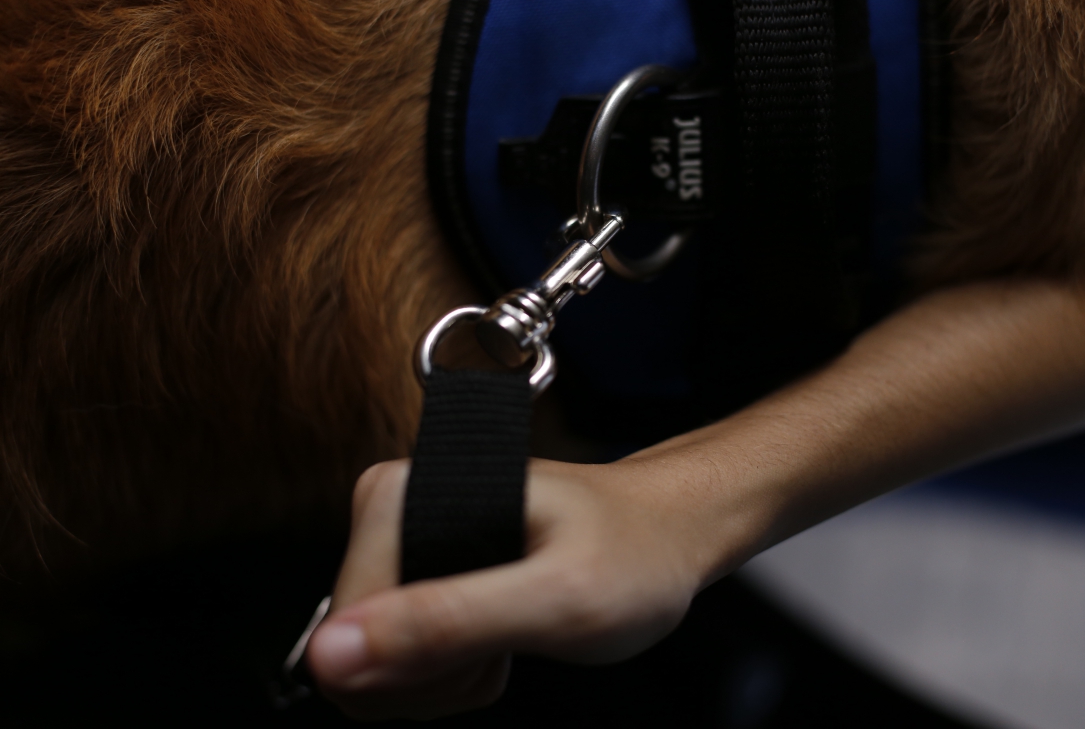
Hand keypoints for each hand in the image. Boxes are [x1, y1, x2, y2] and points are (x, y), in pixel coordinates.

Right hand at [305, 457, 720, 720]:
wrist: (668, 530)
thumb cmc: (633, 550)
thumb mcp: (555, 601)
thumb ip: (445, 624)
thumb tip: (330, 653)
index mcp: (402, 495)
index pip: (341, 627)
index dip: (415, 666)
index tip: (489, 648)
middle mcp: (391, 507)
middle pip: (348, 647)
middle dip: (429, 675)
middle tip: (506, 643)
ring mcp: (402, 538)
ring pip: (369, 660)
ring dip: (441, 676)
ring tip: (510, 633)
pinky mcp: (418, 566)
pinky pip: (394, 653)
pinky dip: (448, 669)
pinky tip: (499, 636)